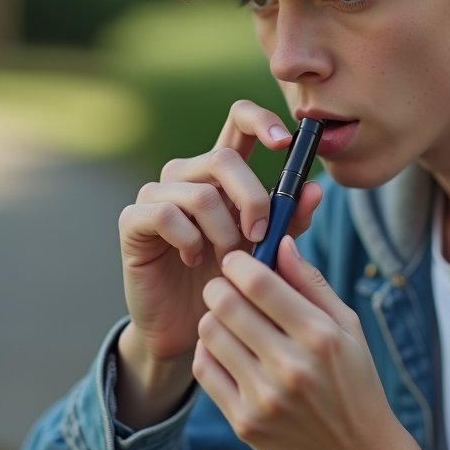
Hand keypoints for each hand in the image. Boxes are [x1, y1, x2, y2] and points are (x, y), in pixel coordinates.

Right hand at [114, 100, 322, 426]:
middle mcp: (187, 174)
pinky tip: (193, 260)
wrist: (190, 329)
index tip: (285, 142)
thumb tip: (315, 190)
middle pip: (224, 158)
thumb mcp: (267, 251)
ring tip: (227, 261)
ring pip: (200, 191)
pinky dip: (189, 240)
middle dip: (253, 199)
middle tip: (261, 238)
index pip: (238, 121)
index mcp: (222, 174)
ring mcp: (156, 194)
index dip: (261, 120)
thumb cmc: (229, 285)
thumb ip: (289, 221)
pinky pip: (166, 214)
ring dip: (223, 231)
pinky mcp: (134, 220)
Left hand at [194, 237, 433, 449]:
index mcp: (320, 337)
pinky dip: (207, 350)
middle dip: (219, 286)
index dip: (238, 262)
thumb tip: (281, 241)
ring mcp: (264, 398)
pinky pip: (204, 369)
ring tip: (229, 319)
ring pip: (209, 334)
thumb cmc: (354, 380)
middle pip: (225, 304)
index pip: (258, 282)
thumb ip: (311, 283)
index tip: (236, 259)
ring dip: (213, 317)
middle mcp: (291, 367)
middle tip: (226, 286)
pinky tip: (224, 347)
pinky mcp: (244, 422)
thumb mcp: (348, 327)